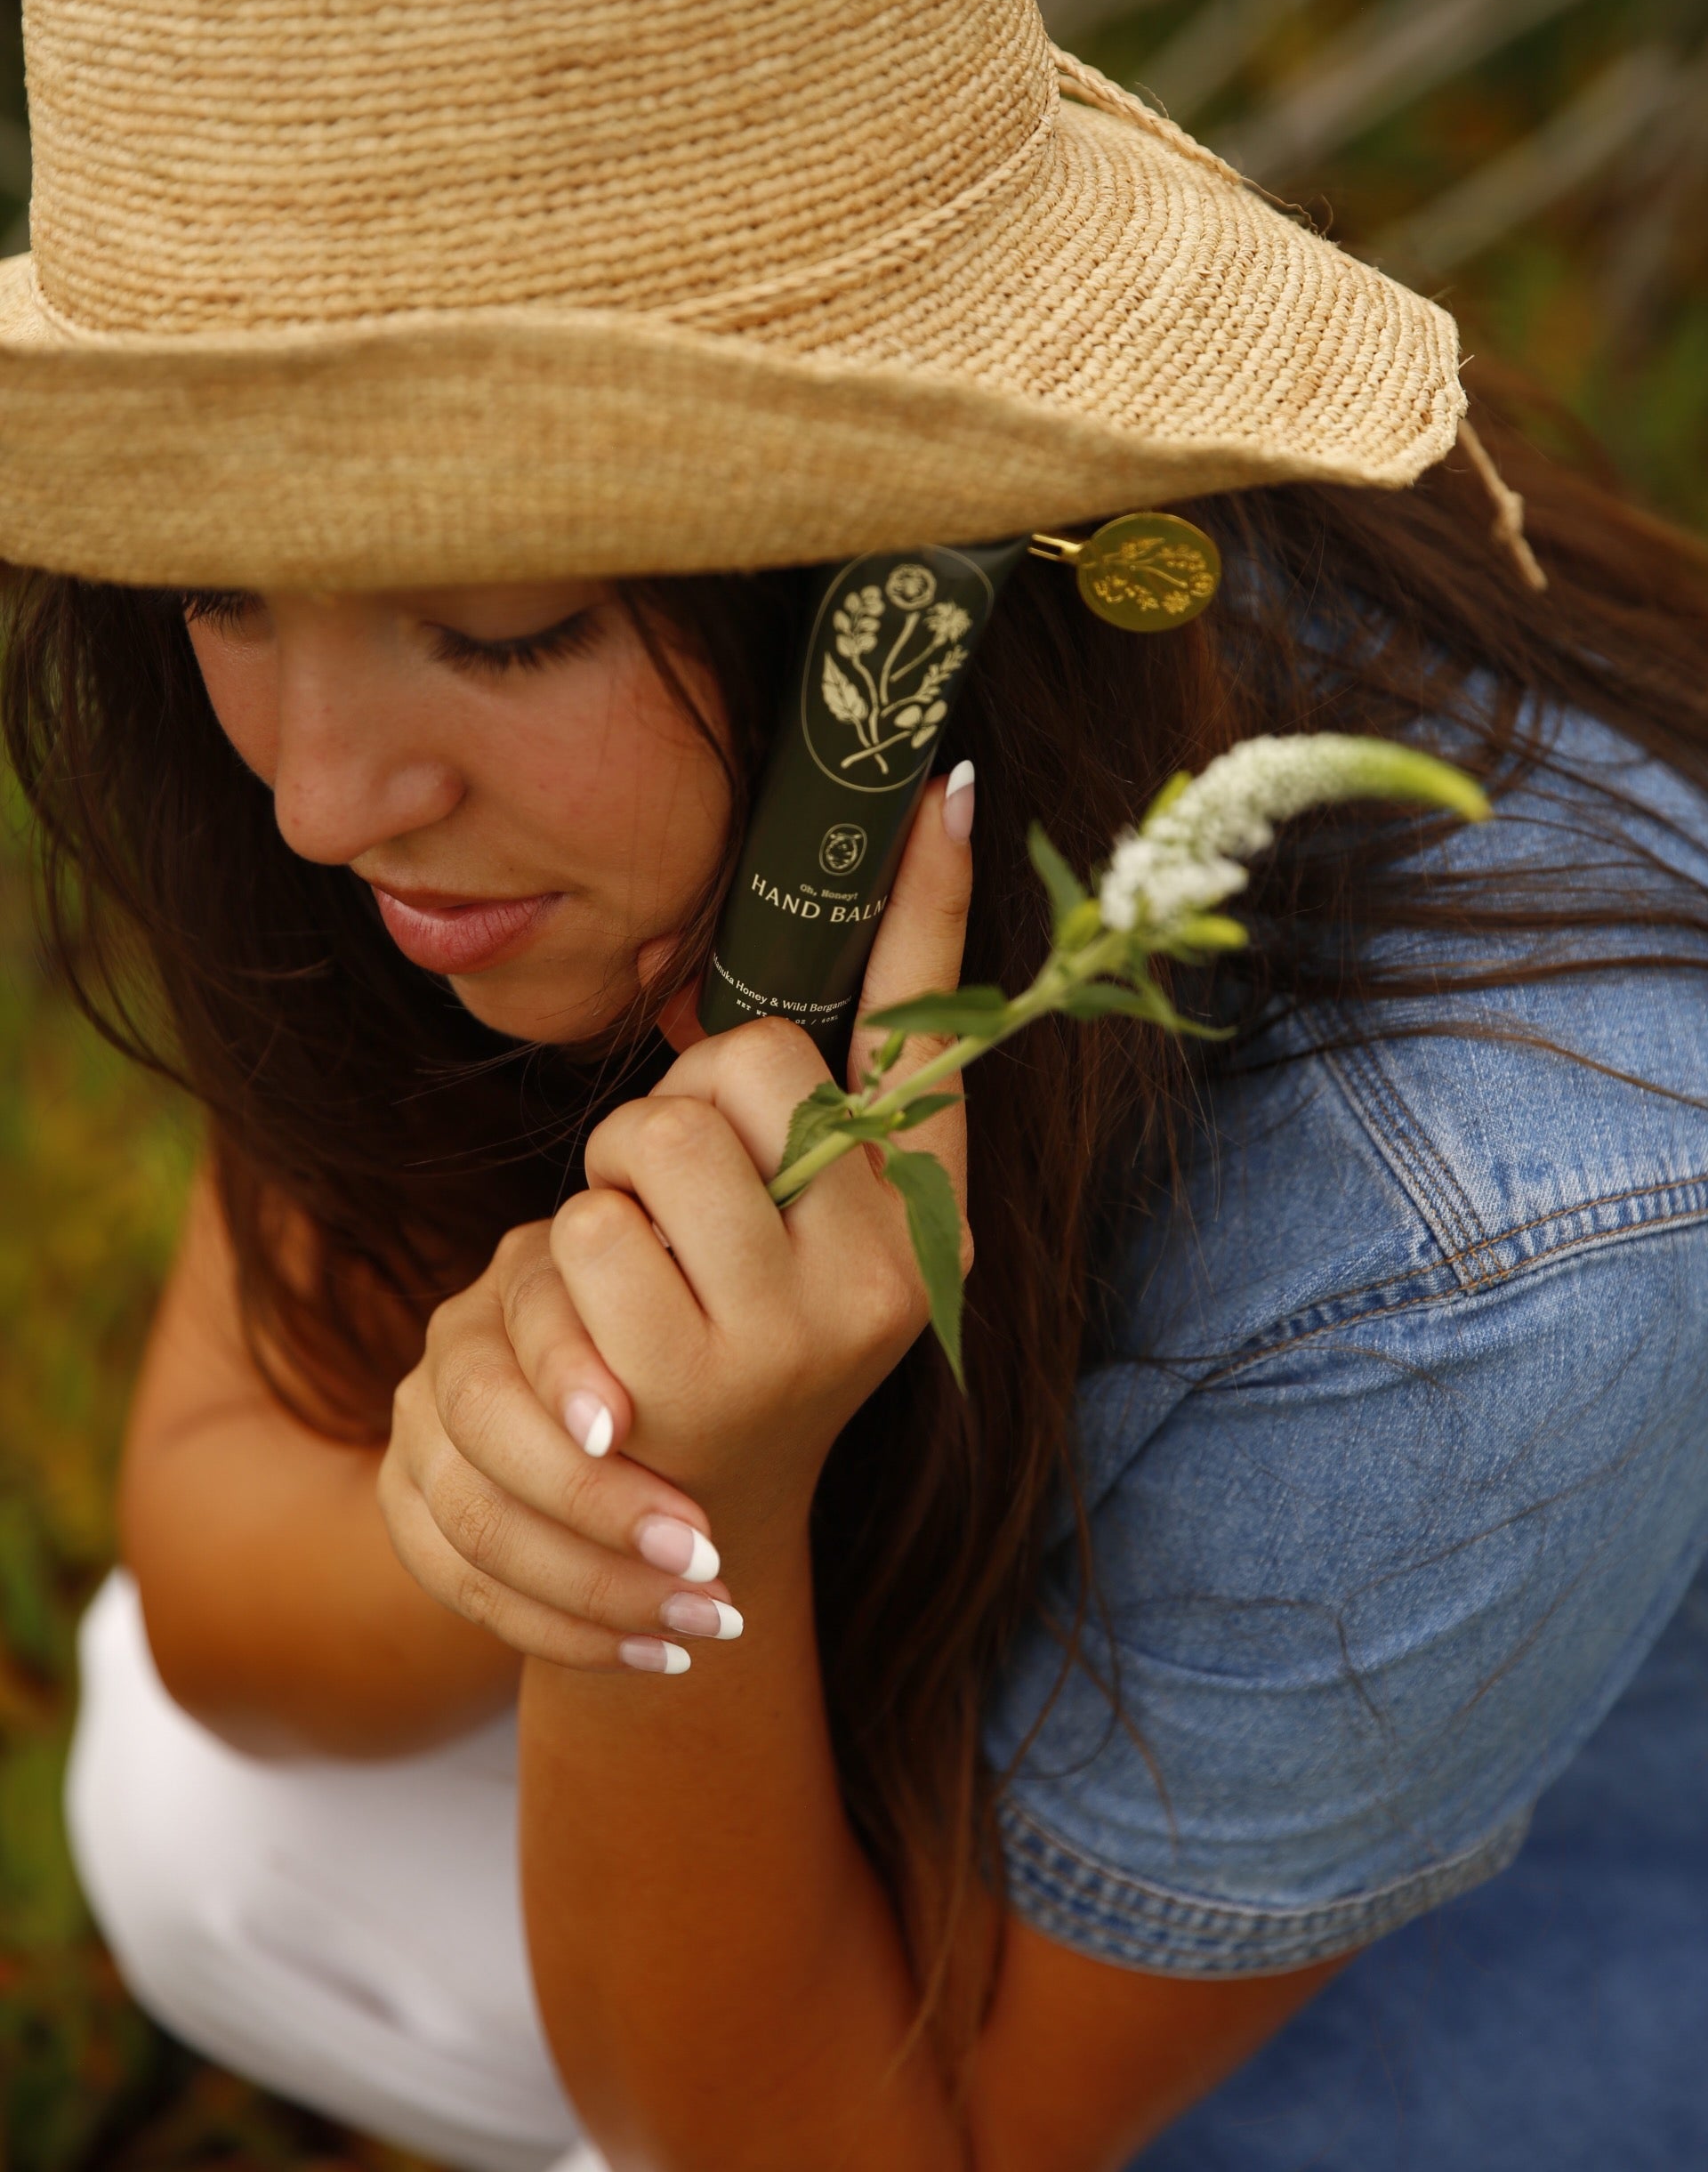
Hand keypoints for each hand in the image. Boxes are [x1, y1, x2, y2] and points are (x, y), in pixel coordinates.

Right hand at [379, 1226, 741, 1672]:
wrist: (673, 1439)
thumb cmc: (700, 1370)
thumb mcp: (703, 1333)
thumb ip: (679, 1331)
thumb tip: (645, 1400)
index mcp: (531, 1271)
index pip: (525, 1317)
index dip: (569, 1374)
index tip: (634, 1431)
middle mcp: (461, 1336)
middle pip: (485, 1421)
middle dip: (596, 1501)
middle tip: (705, 1558)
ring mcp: (421, 1423)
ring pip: (474, 1521)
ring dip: (595, 1586)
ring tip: (704, 1620)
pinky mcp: (407, 1504)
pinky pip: (464, 1586)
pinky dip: (561, 1633)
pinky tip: (652, 1654)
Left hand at [533, 769, 975, 1529]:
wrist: (697, 1528)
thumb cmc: (737, 1336)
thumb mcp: (802, 1232)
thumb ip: (813, 1119)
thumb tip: (809, 974)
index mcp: (927, 1214)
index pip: (930, 1037)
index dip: (932, 905)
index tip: (942, 784)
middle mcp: (888, 1267)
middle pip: (744, 1064)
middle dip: (677, 1104)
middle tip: (675, 1193)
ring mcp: (796, 1328)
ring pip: (654, 1134)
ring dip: (612, 1180)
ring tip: (638, 1260)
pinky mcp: (692, 1377)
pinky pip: (585, 1227)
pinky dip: (566, 1258)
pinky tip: (602, 1328)